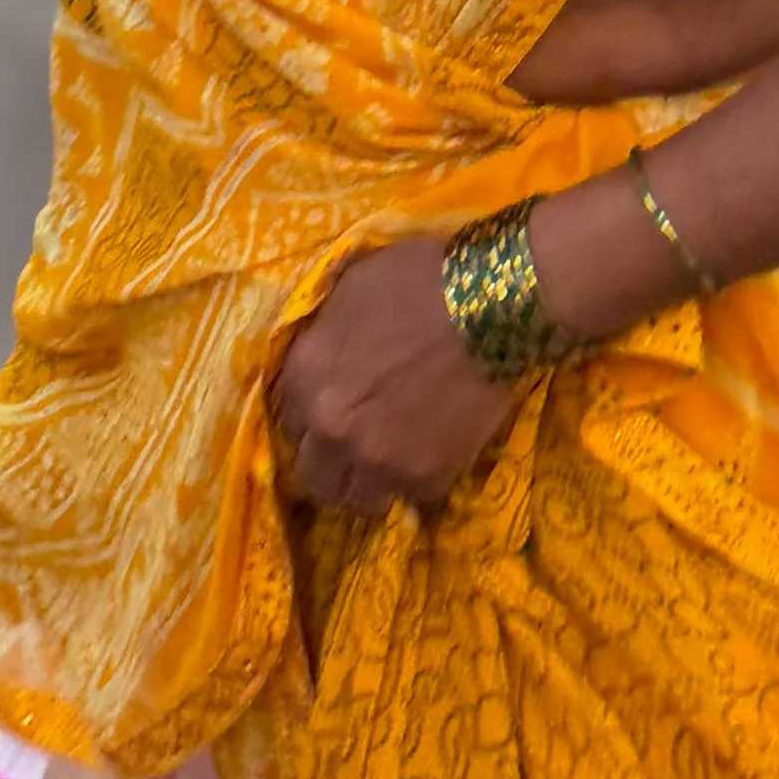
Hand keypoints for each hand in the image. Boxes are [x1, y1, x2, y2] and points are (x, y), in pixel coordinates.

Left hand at [269, 236, 513, 515]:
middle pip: (314, 474)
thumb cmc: (419, 278)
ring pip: (358, 500)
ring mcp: (377, 460)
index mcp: (305, 376)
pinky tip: (436, 451)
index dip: (314, 415)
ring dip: (371, 482)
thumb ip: (326, 334)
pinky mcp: (426, 478)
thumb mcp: (352, 287)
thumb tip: (326, 353)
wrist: (489, 305)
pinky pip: (414, 496)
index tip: (336, 407)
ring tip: (395, 460)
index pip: (289, 419)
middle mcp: (330, 428)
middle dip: (332, 462)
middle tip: (360, 443)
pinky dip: (422, 479)